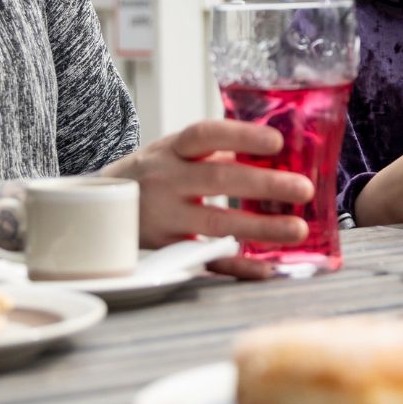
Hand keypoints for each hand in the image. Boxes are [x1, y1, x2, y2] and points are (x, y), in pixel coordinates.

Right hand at [103, 120, 313, 278]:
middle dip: (264, 185)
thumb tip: (274, 152)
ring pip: (215, 223)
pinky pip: (205, 260)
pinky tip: (264, 268)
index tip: (276, 141)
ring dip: (260, 228)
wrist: (99, 208)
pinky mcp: (166, 250)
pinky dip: (235, 266)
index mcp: (172, 150)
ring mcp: (164, 217)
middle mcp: (165, 180)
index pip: (206, 135)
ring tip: (297, 229)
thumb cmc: (152, 175)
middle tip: (303, 188)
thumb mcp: (174, 153)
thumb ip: (216, 153)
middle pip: (217, 180)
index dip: (240, 136)